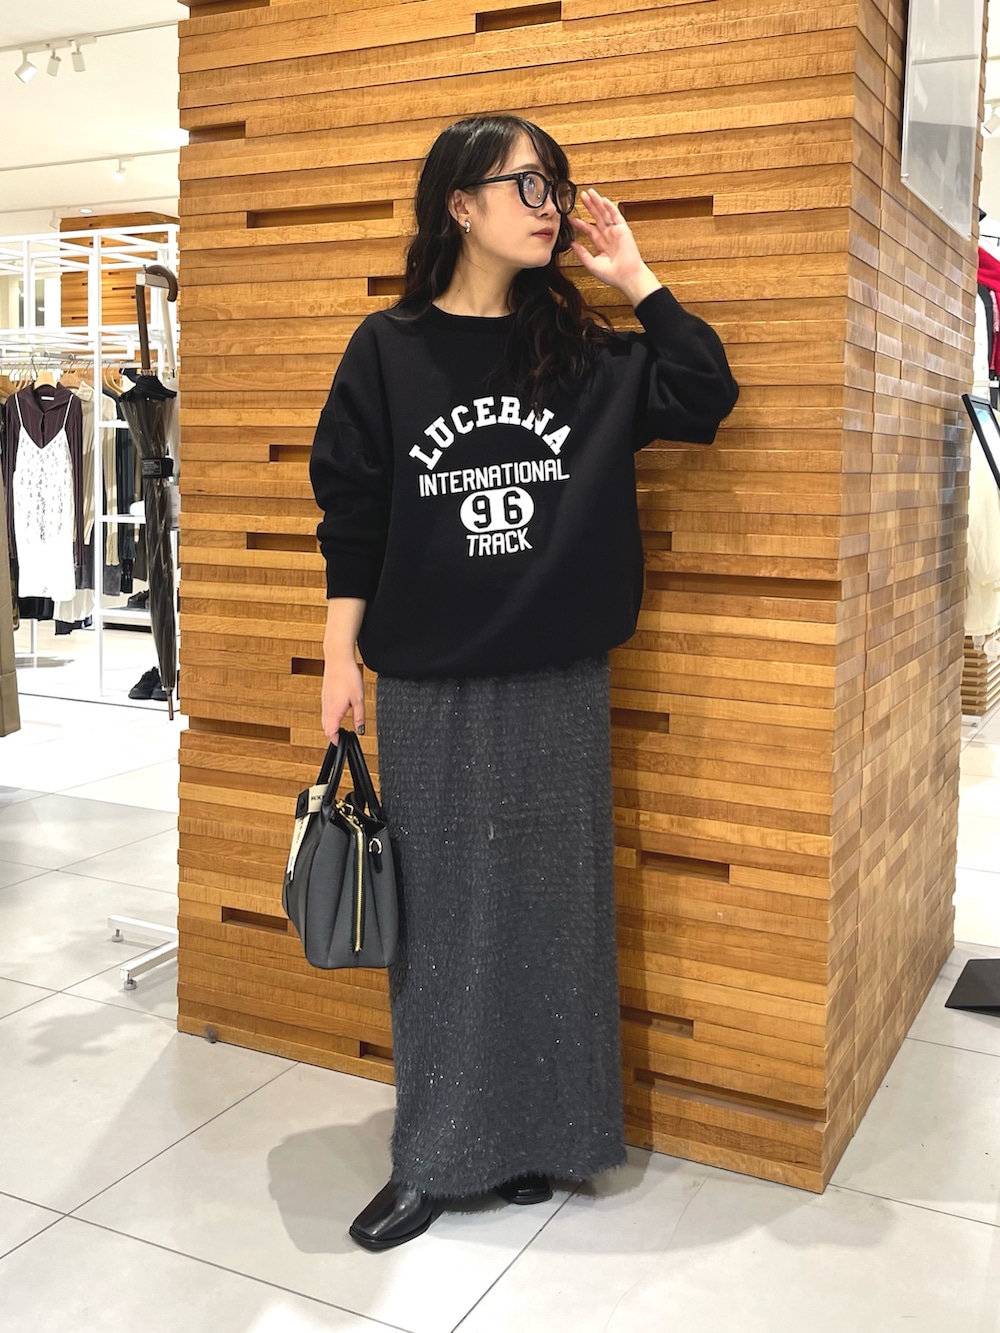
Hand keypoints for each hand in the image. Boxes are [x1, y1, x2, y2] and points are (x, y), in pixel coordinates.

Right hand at [322, 656, 364, 743]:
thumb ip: (359, 717)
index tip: (343, 744)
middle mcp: (326, 708)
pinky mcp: (325, 695)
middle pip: (326, 728)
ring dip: (331, 725)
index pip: (331, 733)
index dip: (336, 741)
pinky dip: (330, 716)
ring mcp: (324, 701)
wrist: (338, 660)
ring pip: (324, 719)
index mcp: (334, 711)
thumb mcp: (359, 699)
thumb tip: (360, 730)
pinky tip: (338, 712)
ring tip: (341, 727)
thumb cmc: (348, 676)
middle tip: (343, 737)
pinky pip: (325, 711)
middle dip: (333, 734)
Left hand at [569, 189, 659, 306]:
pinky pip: (616, 216)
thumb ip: (582, 254)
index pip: (590, 231)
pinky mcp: (623, 230)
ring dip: (598, 203)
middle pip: (597, 218)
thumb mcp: (592, 264)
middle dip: (589, 207)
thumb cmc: (613, 275)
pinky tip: (603, 200)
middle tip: (581, 196)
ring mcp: (616, 232)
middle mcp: (609, 237)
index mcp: (602, 245)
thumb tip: (572, 244)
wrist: (626, 277)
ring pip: (605, 214)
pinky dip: (610, 208)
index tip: (571, 218)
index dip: (581, 224)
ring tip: (590, 193)